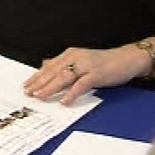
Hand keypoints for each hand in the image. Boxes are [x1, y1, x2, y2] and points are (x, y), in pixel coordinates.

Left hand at [23, 46, 145, 104]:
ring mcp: (86, 65)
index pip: (49, 66)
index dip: (37, 76)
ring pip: (64, 77)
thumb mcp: (80, 59)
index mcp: (71, 54)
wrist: (127, 58)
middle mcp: (76, 57)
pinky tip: (64, 100)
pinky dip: (72, 93)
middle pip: (54, 71)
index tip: (27, 85)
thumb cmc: (104, 62)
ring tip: (40, 96)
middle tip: (29, 92)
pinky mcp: (97, 74)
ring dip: (50, 87)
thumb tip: (45, 64)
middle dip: (39, 82)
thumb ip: (63, 63)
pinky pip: (81, 84)